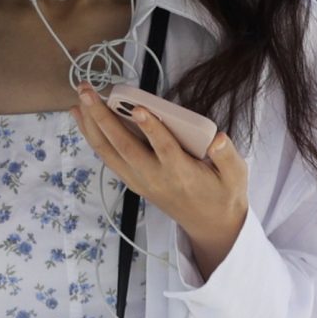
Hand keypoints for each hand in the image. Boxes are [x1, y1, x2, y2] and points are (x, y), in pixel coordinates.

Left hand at [73, 88, 250, 274]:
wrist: (209, 224)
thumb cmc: (223, 193)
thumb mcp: (237, 176)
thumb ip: (228, 156)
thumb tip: (218, 138)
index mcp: (182, 173)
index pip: (164, 149)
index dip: (151, 128)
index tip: (138, 108)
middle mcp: (156, 178)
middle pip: (125, 147)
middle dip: (104, 118)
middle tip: (89, 92)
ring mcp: (141, 181)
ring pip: (110, 153)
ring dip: (91, 126)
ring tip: (80, 100)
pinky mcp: (134, 181)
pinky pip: (109, 158)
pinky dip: (94, 138)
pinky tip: (85, 119)